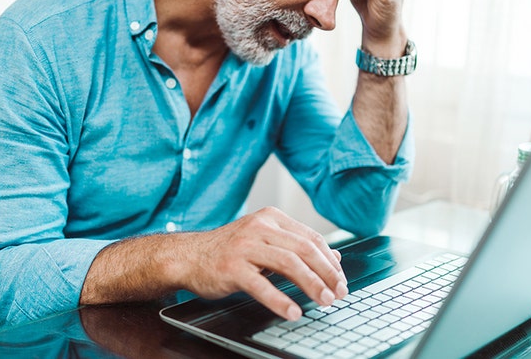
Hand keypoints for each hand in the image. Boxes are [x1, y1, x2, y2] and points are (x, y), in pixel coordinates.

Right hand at [178, 207, 346, 320]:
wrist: (188, 256)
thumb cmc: (229, 251)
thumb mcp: (265, 241)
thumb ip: (296, 246)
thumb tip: (334, 256)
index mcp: (271, 218)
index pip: (311, 238)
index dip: (330, 261)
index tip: (341, 280)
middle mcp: (259, 227)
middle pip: (304, 249)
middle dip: (326, 273)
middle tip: (338, 292)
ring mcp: (245, 246)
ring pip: (289, 263)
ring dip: (311, 285)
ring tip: (323, 301)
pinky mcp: (232, 267)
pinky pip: (261, 285)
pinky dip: (280, 300)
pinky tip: (293, 312)